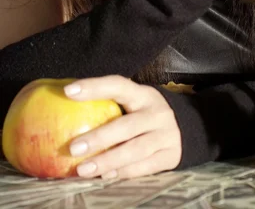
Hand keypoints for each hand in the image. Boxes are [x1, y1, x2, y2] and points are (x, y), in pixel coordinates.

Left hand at [64, 75, 181, 179]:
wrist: (183, 129)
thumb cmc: (143, 115)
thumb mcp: (133, 103)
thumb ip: (108, 105)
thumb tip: (63, 106)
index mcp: (143, 94)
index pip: (118, 85)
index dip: (94, 86)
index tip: (68, 91)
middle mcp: (157, 112)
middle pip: (127, 125)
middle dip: (99, 137)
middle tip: (73, 148)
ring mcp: (166, 134)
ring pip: (135, 149)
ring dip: (108, 160)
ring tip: (84, 170)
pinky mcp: (170, 155)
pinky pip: (144, 167)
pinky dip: (123, 173)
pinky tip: (105, 176)